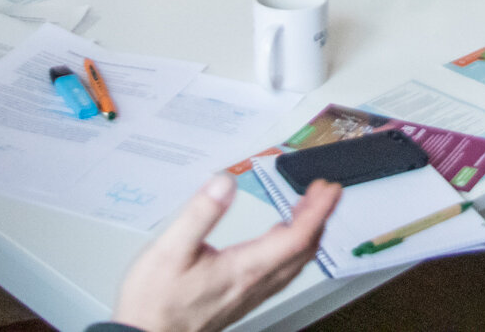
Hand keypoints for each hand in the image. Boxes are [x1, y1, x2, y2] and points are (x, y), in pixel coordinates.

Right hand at [111, 172, 338, 331]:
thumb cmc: (154, 302)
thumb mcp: (170, 249)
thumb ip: (200, 213)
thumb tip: (224, 182)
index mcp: (244, 269)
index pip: (297, 238)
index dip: (319, 211)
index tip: (329, 190)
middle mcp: (254, 284)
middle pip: (303, 250)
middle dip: (319, 217)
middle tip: (323, 191)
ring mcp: (250, 294)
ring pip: (294, 263)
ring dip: (308, 233)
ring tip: (308, 207)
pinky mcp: (242, 299)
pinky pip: (280, 272)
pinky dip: (291, 249)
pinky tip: (279, 238)